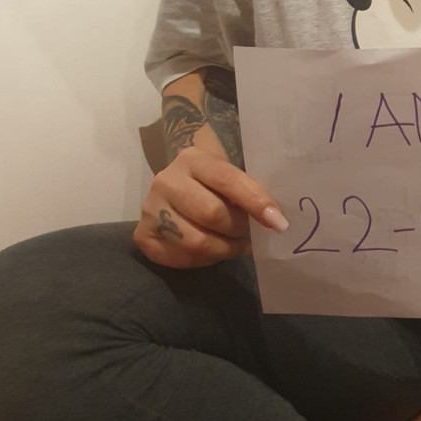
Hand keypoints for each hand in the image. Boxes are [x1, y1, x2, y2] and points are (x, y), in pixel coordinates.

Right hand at [133, 149, 288, 267]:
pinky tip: (212, 250)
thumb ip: (248, 190)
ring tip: (234, 244)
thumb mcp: (227, 176)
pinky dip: (205, 260)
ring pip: (197, 242)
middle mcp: (166, 180)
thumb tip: (276, 219)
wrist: (173, 189)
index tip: (278, 222)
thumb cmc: (211, 184)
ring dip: (225, 249)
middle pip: (212, 213)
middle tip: (249, 233)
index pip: (228, 179)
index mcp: (192, 159)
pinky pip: (181, 258)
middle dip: (239, 229)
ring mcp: (150, 208)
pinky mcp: (142, 236)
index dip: (255, 202)